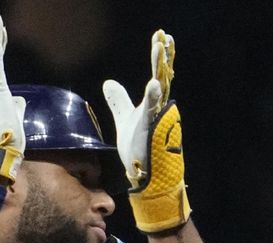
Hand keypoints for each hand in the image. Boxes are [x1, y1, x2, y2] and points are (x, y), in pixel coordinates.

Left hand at [102, 30, 190, 232]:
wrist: (145, 176)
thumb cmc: (138, 149)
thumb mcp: (125, 119)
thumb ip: (119, 101)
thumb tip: (109, 82)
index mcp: (152, 104)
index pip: (156, 74)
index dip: (159, 56)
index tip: (161, 37)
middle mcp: (158, 109)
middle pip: (162, 76)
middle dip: (163, 57)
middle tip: (163, 36)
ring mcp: (157, 119)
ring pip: (160, 90)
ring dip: (160, 69)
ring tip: (160, 49)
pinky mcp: (151, 131)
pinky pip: (153, 112)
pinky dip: (154, 98)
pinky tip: (153, 85)